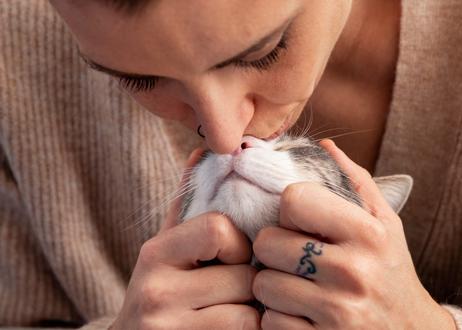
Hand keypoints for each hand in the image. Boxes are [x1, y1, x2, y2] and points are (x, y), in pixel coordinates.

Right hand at [111, 149, 259, 329]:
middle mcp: (156, 290)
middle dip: (247, 282)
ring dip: (250, 309)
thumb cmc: (161, 292)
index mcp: (156, 253)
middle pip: (242, 274)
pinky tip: (230, 328)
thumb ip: (186, 204)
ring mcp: (169, 325)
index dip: (238, 244)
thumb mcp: (167, 248)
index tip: (232, 257)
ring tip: (230, 310)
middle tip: (233, 290)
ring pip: (248, 309)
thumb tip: (203, 151)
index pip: (219, 229)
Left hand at [252, 140, 455, 328]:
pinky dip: (279, 317)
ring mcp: (336, 311)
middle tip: (292, 255)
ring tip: (296, 284)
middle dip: (274, 248)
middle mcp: (352, 272)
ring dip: (273, 285)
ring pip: (262, 284)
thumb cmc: (393, 272)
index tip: (299, 221)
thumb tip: (325, 146)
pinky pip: (270, 321)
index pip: (294, 200)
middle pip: (267, 242)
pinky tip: (301, 312)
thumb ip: (357, 182)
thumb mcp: (387, 224)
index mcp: (368, 234)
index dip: (289, 209)